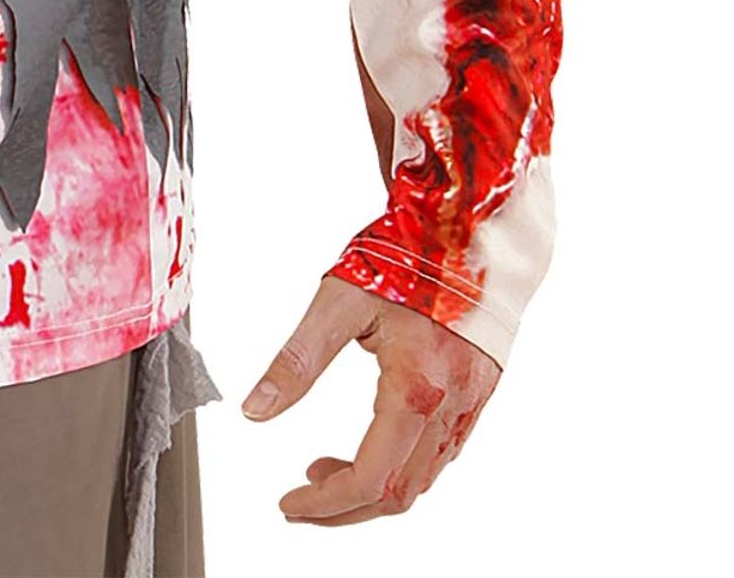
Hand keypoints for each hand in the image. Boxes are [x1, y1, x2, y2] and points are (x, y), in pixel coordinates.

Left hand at [242, 273, 497, 523]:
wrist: (470, 225)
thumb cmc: (406, 253)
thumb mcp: (338, 299)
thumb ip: (296, 360)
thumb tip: (255, 409)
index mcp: (417, 387)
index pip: (371, 478)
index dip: (326, 504)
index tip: (289, 504)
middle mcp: (450, 407)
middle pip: (398, 495)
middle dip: (344, 509)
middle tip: (301, 500)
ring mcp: (469, 405)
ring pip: (423, 481)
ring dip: (373, 491)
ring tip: (324, 471)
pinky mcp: (477, 395)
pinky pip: (440, 456)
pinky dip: (402, 468)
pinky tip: (371, 446)